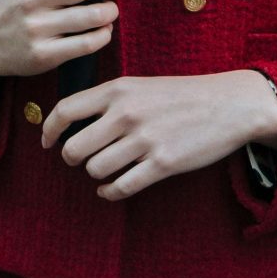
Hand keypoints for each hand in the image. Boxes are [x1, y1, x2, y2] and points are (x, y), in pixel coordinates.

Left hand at [41, 71, 276, 201]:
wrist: (229, 105)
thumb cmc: (181, 96)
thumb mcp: (140, 86)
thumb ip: (108, 101)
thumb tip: (73, 123)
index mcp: (117, 90)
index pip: (65, 110)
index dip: (49, 130)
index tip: (47, 142)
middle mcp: (126, 114)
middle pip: (74, 148)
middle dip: (72, 159)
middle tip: (81, 160)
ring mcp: (144, 140)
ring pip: (96, 169)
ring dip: (96, 174)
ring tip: (105, 170)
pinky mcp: (162, 164)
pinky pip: (121, 187)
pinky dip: (111, 192)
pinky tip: (112, 188)